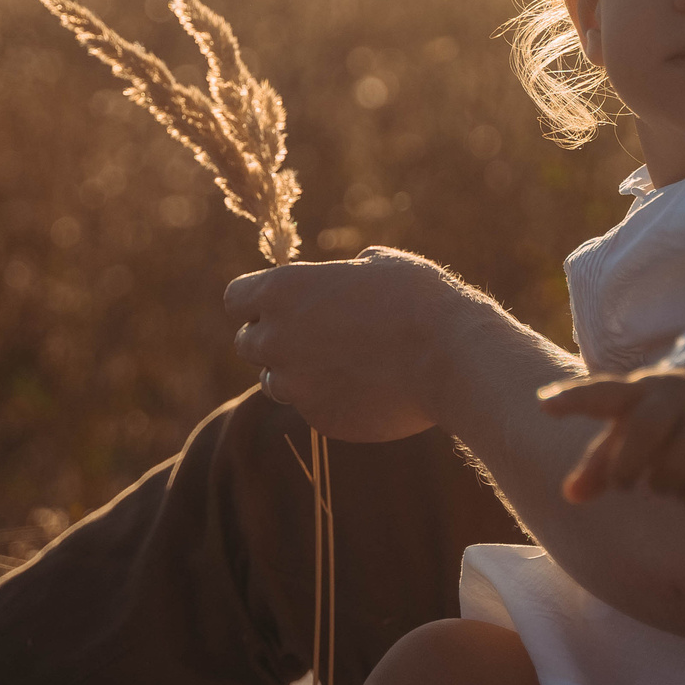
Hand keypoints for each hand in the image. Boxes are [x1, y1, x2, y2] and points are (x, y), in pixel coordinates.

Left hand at [224, 247, 512, 443]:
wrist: (450, 358)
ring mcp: (296, 385)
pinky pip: (312, 408)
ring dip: (296, 372)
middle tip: (314, 333)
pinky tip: (368, 387)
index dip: (257, 300)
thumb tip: (349, 275)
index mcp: (282, 291)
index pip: (235, 298)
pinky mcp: (320, 420)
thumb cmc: (418, 299)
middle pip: (247, 343)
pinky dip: (330, 399)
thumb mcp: (380, 264)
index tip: (282, 302)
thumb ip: (346, 273)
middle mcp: (276, 339)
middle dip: (273, 338)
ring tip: (343, 362)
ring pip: (274, 382)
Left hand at [540, 360, 684, 506]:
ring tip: (661, 486)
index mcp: (638, 390)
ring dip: (664, 486)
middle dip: (629, 466)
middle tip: (625, 484)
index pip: (602, 392)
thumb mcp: (630, 431)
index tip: (543, 404)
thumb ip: (600, 463)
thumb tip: (570, 496)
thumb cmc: (664, 418)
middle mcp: (675, 393)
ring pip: (680, 461)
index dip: (573, 399)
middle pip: (646, 428)